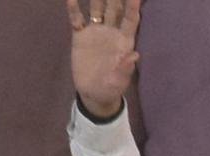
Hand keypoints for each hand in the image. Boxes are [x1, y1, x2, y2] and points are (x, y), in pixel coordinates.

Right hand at [66, 0, 140, 116]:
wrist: (93, 93)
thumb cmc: (111, 87)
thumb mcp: (119, 81)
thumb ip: (125, 68)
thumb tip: (135, 55)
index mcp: (124, 41)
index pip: (130, 20)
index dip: (133, 7)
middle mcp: (111, 32)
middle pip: (114, 8)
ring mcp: (96, 32)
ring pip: (97, 9)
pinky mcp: (81, 36)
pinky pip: (77, 19)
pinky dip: (74, 8)